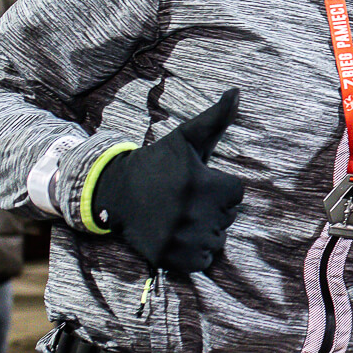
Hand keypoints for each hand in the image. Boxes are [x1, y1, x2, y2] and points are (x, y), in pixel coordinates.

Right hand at [91, 89, 244, 273]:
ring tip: (180, 216)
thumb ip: (216, 117)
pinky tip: (178, 235)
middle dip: (213, 209)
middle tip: (184, 199)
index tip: (198, 182)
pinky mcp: (170, 257)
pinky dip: (195, 253)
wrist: (114, 192)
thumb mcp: (186, 138)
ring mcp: (182, 237)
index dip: (220, 188)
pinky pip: (203, 261)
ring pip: (217, 240)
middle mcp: (194, 212)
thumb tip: (238, 91)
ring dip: (205, 231)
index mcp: (203, 183)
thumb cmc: (156, 162)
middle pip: (228, 217)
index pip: (237, 194)